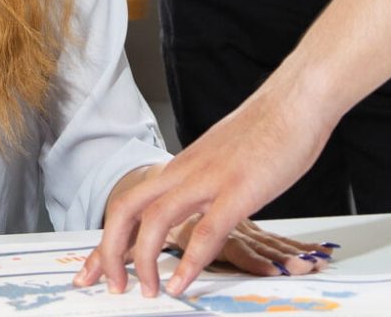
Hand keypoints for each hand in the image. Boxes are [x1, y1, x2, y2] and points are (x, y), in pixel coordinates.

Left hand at [76, 86, 336, 298]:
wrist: (297, 99)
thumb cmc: (269, 128)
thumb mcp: (223, 158)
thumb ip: (205, 181)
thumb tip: (198, 205)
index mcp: (182, 166)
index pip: (130, 201)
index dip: (107, 238)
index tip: (92, 267)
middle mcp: (186, 171)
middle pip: (127, 209)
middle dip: (108, 250)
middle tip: (107, 283)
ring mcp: (210, 179)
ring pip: (156, 220)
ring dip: (144, 260)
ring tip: (146, 291)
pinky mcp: (239, 190)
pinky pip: (206, 231)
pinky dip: (189, 261)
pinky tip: (182, 282)